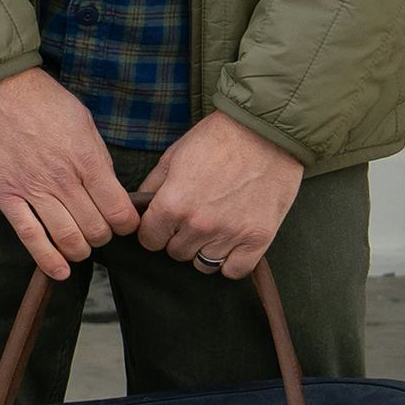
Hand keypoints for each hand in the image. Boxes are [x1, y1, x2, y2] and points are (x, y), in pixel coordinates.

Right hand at [0, 67, 141, 279]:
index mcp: (86, 160)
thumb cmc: (40, 99)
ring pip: (68, 239)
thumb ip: (97, 157)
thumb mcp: (83, 120)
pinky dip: (47, 259)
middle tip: (98, 230)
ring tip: (79, 245)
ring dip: (80, 250)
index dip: (127, 224)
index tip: (122, 222)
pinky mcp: (5, 195)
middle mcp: (62, 180)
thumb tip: (108, 187)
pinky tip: (59, 270)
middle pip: (96, 230)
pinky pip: (30, 236)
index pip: (120, 212)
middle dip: (103, 236)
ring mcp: (32, 189)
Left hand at [135, 113, 305, 281]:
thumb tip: (139, 207)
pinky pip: (235, 270)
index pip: (149, 240)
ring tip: (211, 229)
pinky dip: (230, 261)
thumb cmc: (217, 140)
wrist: (266, 134)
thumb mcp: (173, 157)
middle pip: (175, 253)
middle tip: (191, 219)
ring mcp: (230, 234)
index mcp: (173, 204)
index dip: (153, 232)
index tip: (162, 224)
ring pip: (203, 264)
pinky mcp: (258, 239)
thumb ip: (153, 187)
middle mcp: (199, 225)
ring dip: (203, 249)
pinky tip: (230, 243)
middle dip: (178, 238)